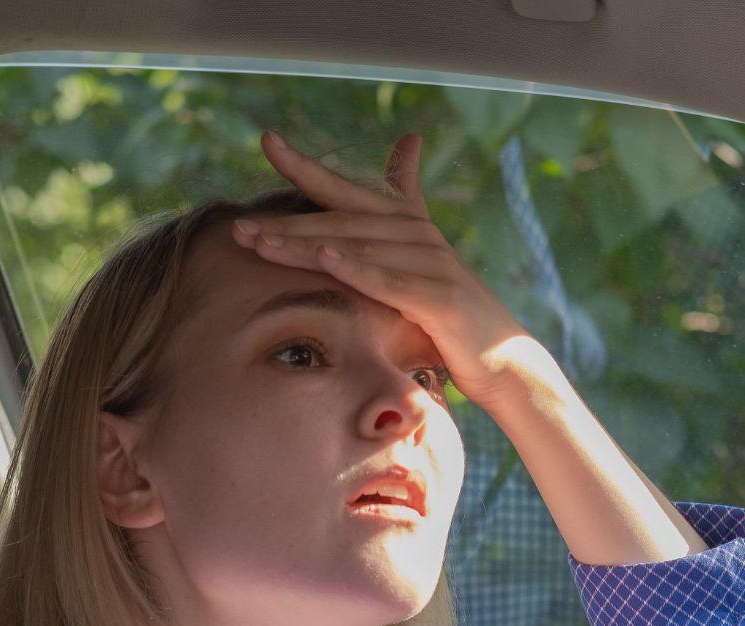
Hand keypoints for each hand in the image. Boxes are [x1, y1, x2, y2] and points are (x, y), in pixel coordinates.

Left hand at [233, 130, 552, 409]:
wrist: (505, 365)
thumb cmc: (453, 320)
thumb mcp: (421, 267)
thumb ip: (404, 217)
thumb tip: (407, 146)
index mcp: (408, 226)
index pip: (348, 191)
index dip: (306, 166)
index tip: (266, 141)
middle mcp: (419, 236)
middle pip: (342, 222)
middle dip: (287, 225)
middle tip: (239, 227)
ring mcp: (432, 264)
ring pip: (358, 249)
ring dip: (306, 246)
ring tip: (260, 244)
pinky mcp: (441, 298)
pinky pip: (391, 282)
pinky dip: (358, 269)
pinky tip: (325, 258)